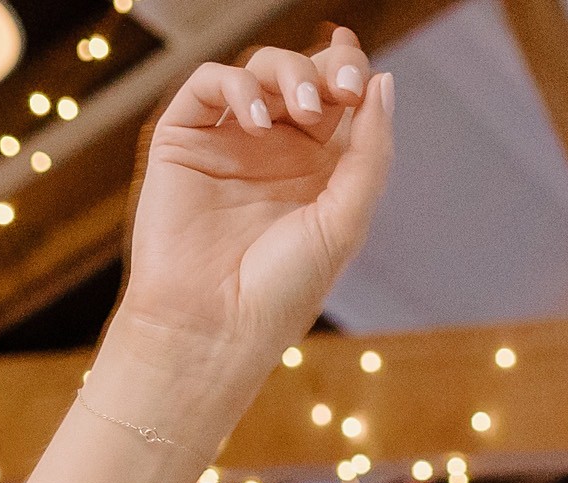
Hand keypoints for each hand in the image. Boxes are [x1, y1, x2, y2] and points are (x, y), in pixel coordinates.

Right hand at [111, 31, 393, 384]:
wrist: (213, 328)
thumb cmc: (281, 291)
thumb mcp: (344, 222)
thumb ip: (370, 153)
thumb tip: (384, 81)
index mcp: (318, 170)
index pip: (338, 100)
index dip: (350, 70)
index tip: (359, 69)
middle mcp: (274, 151)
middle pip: (302, 76)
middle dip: (324, 67)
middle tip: (340, 84)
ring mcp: (228, 143)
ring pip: (258, 72)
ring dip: (286, 73)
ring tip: (303, 106)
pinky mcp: (183, 141)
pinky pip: (208, 85)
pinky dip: (235, 85)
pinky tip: (255, 118)